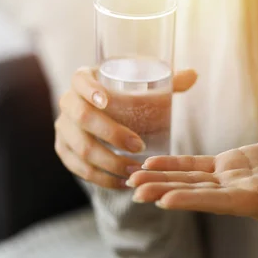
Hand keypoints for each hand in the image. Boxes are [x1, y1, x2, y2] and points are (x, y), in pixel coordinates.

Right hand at [54, 67, 196, 187]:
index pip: (79, 80)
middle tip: (139, 146)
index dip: (89, 90)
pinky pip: (77, 167)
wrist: (105, 113)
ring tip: (135, 170)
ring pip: (80, 148)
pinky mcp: (64, 150)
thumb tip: (194, 75)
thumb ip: (169, 81)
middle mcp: (68, 102)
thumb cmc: (128, 95)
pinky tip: (121, 182)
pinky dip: (99, 177)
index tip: (107, 101)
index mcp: (84, 80)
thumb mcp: (144, 85)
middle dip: (110, 134)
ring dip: (107, 162)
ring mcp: (63, 128)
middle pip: (81, 118)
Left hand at [127, 139, 257, 218]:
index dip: (192, 199)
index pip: (220, 202)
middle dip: (165, 190)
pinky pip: (197, 164)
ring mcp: (231, 180)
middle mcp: (238, 194)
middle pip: (196, 193)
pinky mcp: (229, 165)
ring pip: (190, 179)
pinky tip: (152, 162)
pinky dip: (175, 163)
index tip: (164, 199)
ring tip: (131, 177)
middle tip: (134, 189)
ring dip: (162, 178)